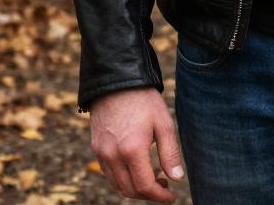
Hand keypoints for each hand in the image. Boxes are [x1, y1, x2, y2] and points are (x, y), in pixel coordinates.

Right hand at [90, 87, 184, 201]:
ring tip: (152, 176)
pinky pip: (109, 174)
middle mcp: (113, 156)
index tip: (171, 196)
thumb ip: (170, 153)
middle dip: (149, 194)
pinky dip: (123, 178)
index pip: (145, 186)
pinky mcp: (96, 148)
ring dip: (135, 188)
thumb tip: (178, 179)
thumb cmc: (143, 99)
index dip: (160, 196)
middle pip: (130, 190)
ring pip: (118, 185)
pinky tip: (136, 167)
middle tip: (164, 185)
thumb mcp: (163, 122)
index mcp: (132, 150)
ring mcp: (102, 153)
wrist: (116, 80)